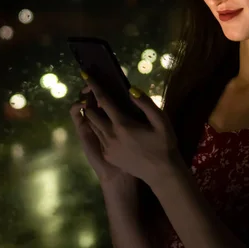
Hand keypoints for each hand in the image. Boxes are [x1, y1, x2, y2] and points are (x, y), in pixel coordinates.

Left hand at [81, 71, 182, 186]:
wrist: (161, 174)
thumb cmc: (164, 145)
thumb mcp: (161, 121)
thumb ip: (145, 103)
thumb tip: (130, 90)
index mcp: (122, 124)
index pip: (102, 101)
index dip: (93, 86)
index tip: (84, 74)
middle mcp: (110, 135)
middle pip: (91, 114)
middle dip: (90, 102)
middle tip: (96, 94)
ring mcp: (107, 147)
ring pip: (93, 126)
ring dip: (95, 116)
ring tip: (103, 109)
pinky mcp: (108, 155)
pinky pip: (99, 137)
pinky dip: (101, 129)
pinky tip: (112, 127)